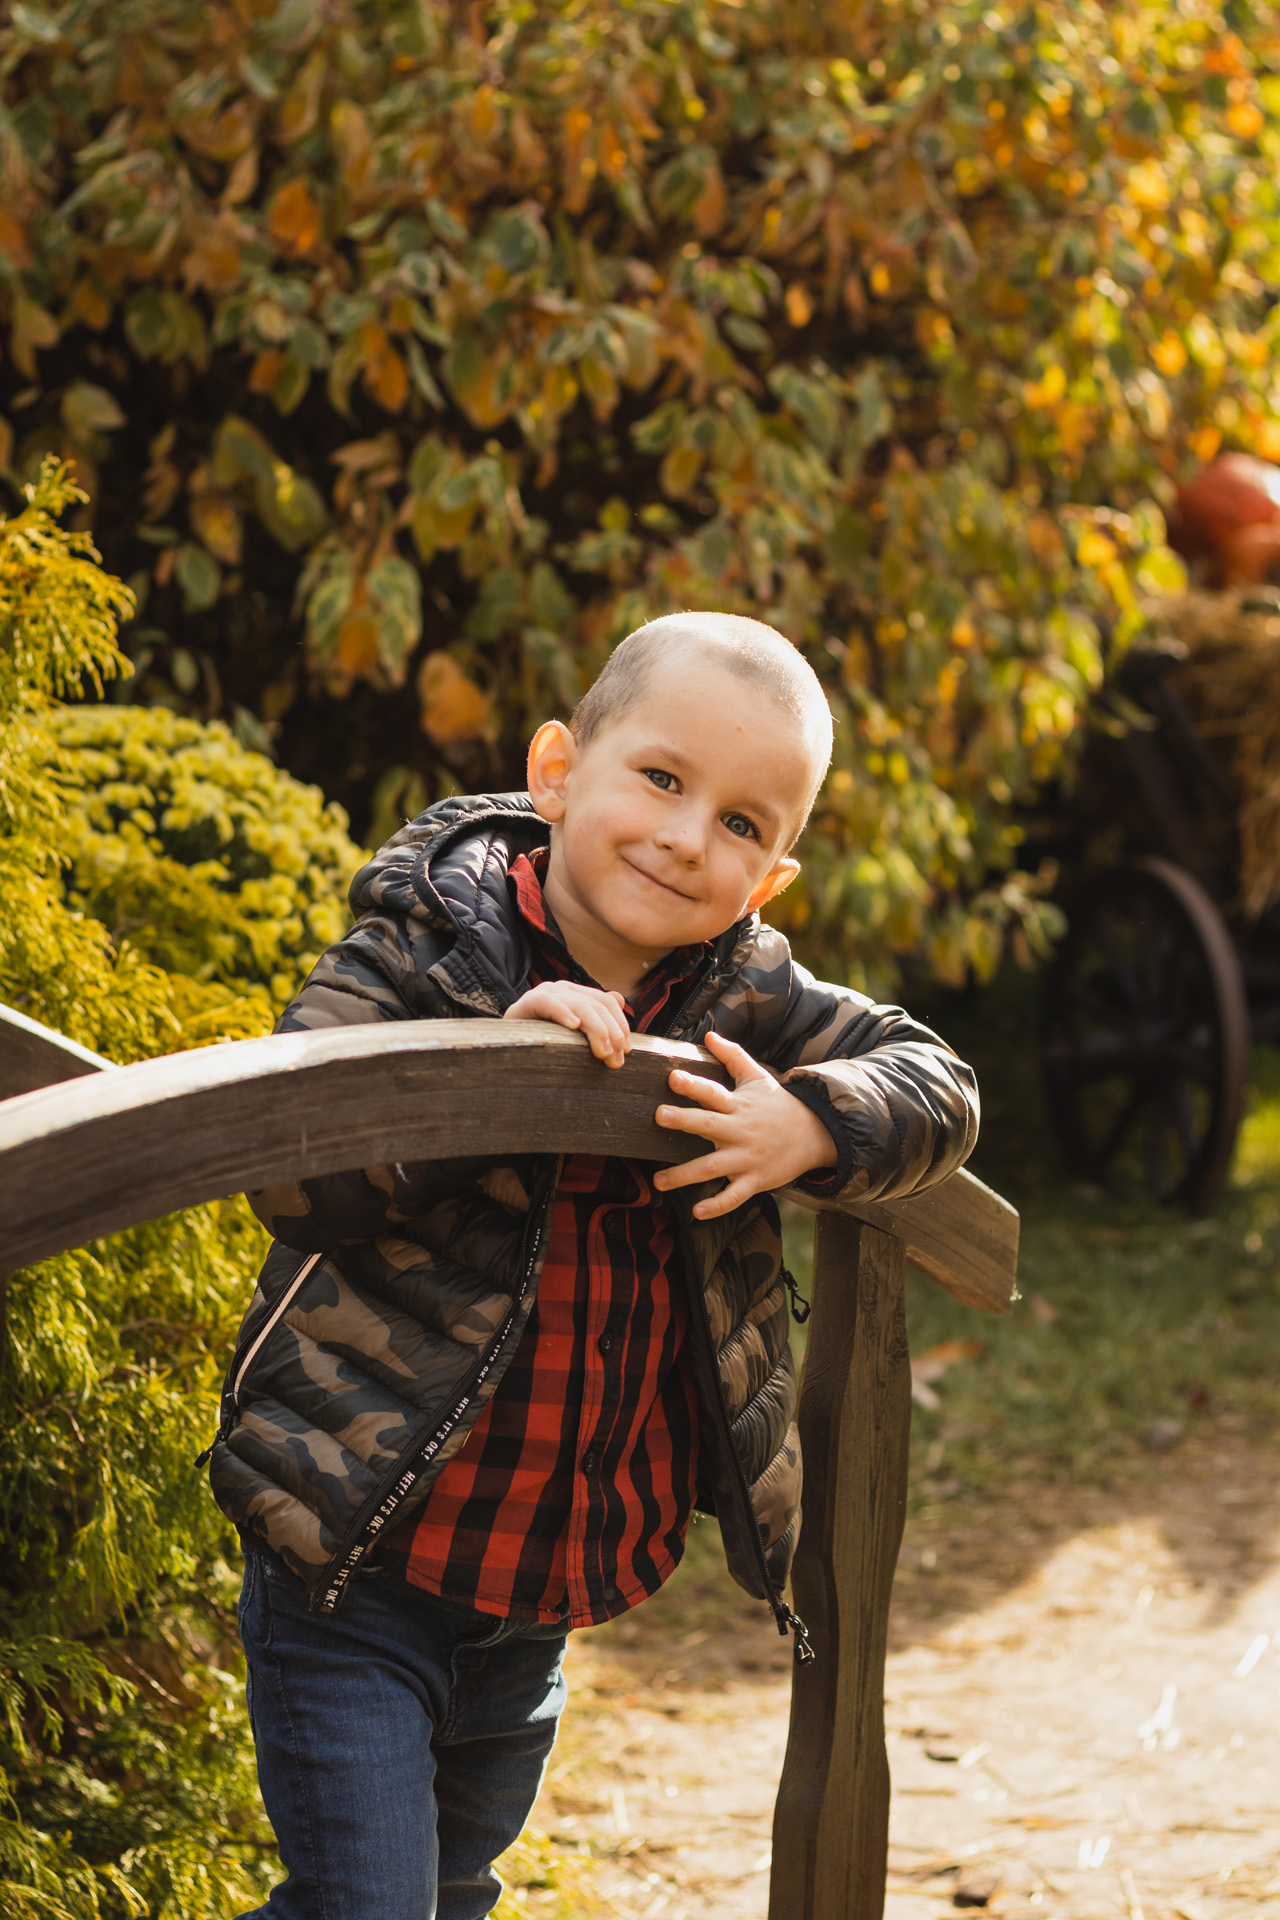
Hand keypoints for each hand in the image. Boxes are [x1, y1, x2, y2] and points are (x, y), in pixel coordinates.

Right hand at [504, 980, 631, 1067]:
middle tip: (615, 1059)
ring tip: (601, 1052)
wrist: (504, 1046)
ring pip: (581, 1005)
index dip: (620, 1025)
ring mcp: (545, 993)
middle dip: (612, 1033)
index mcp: (575, 994)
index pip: (606, 1003)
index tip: (626, 1050)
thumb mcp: (572, 1034)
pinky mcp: (527, 1002)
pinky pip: (548, 1002)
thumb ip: (596, 1019)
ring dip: (596, 1030)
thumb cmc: (541, 1042)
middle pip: (597, 1004)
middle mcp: (562, 989)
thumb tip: (620, 1000)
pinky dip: (563, 1012)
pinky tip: (573, 1025)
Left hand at [652, 1030, 837, 1218]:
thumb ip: (732, 1056)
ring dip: (685, 1175)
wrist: (815, 1134)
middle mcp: (741, 1131)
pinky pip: (734, 1196)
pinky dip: (717, 1206)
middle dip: (685, 1121)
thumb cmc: (778, 1105)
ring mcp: (748, 1158)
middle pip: (709, 1125)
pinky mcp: (755, 1180)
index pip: (714, 1092)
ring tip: (659, 1181)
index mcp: (739, 1105)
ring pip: (713, 1167)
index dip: (693, 1084)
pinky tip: (697, 1213)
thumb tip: (709, 1034)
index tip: (673, 1077)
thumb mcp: (758, 1077)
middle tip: (660, 1116)